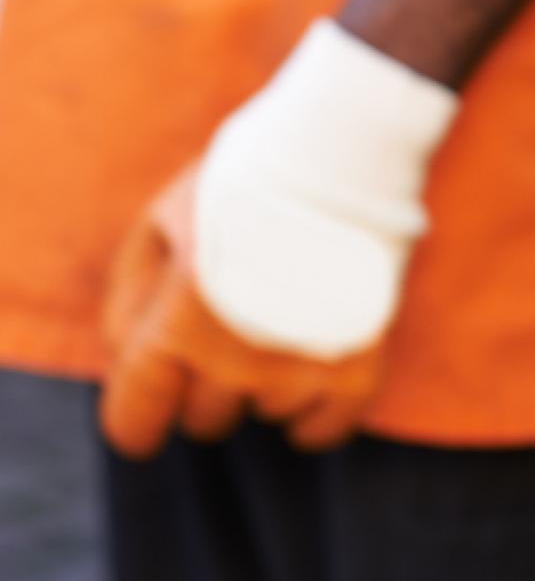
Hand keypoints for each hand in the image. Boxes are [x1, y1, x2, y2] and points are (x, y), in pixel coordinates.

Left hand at [99, 21, 456, 455]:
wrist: (343, 152)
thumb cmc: (242, 180)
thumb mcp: (161, 220)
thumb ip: (132, 295)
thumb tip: (130, 354)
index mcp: (176, 326)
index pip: (138, 417)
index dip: (138, 422)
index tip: (147, 421)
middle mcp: (236, 360)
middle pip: (206, 419)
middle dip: (205, 387)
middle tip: (228, 335)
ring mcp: (302, 367)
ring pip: (267, 415)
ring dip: (265, 383)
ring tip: (281, 325)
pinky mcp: (358, 364)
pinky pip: (327, 427)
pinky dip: (314, 418)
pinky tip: (310, 384)